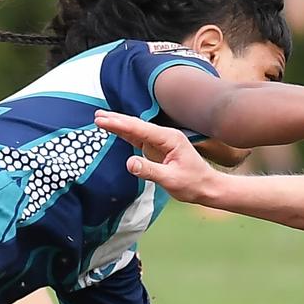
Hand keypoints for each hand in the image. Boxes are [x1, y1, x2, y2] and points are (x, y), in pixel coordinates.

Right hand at [93, 110, 215, 203]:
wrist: (206, 186)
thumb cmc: (192, 183)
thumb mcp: (170, 179)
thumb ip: (149, 170)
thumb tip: (129, 163)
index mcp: (169, 139)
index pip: (140, 129)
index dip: (120, 124)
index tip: (103, 121)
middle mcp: (164, 136)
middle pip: (136, 125)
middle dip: (116, 120)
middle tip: (97, 117)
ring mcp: (160, 141)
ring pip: (136, 130)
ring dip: (118, 125)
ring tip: (100, 119)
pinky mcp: (157, 149)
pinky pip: (138, 139)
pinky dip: (125, 134)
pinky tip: (114, 130)